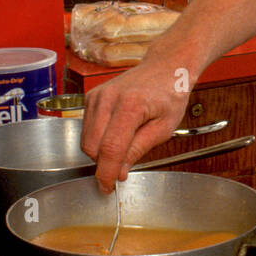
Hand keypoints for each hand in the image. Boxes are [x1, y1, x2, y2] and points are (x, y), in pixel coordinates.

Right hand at [80, 59, 188, 192]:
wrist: (165, 67)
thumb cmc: (169, 94)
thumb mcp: (164, 128)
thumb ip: (138, 150)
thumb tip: (118, 171)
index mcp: (130, 105)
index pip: (110, 148)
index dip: (106, 172)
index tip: (106, 187)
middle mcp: (108, 98)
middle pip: (92, 146)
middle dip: (104, 163)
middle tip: (123, 165)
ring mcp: (97, 95)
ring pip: (86, 139)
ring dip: (100, 151)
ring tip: (125, 144)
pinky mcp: (91, 96)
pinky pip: (86, 127)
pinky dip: (98, 138)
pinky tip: (116, 132)